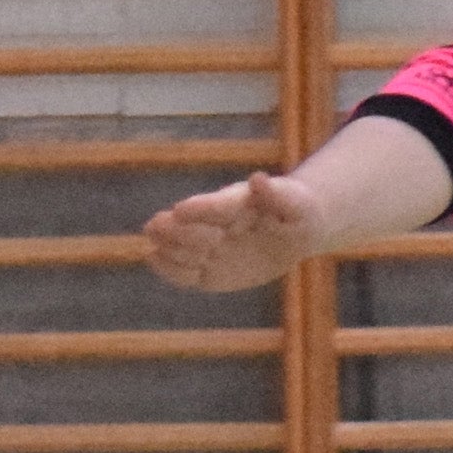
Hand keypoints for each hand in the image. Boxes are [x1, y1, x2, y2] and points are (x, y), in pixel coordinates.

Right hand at [140, 166, 334, 293]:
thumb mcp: (294, 203)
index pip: (211, 205)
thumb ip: (275, 194)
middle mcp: (212, 224)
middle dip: (178, 232)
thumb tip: (258, 179)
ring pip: (174, 246)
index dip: (197, 209)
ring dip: (171, 250)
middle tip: (187, 239)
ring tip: (167, 253)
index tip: (181, 211)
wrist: (297, 229)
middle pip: (182, 225)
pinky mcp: (209, 271)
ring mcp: (207, 247)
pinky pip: (183, 274)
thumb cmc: (294, 210)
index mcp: (232, 203)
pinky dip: (169, 269)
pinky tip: (155, 261)